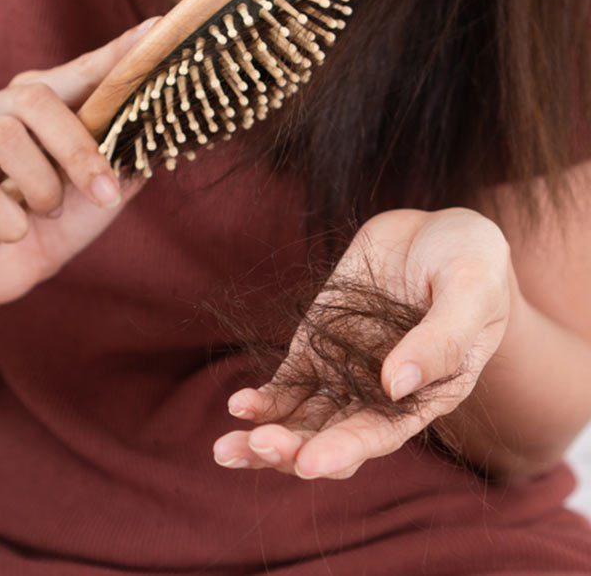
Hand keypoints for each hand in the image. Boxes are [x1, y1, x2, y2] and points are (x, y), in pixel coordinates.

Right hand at [0, 17, 159, 307]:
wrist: (3, 272)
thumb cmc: (55, 222)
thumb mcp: (100, 193)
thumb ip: (126, 159)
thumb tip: (163, 130)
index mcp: (39, 104)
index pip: (80, 72)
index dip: (116, 54)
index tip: (157, 30)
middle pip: (35, 98)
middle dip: (78, 150)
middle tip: (104, 192)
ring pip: (5, 138)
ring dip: (42, 188)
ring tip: (49, 213)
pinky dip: (9, 219)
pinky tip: (16, 232)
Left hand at [213, 207, 517, 478]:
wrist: (437, 231)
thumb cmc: (471, 261)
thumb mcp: (470, 290)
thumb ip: (442, 338)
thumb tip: (396, 385)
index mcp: (426, 392)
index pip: (381, 434)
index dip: (345, 451)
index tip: (309, 465)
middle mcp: (381, 392)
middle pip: (332, 437)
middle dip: (293, 451)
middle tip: (256, 448)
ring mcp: (345, 368)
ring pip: (302, 418)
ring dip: (266, 437)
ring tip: (226, 448)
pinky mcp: (318, 342)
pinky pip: (288, 380)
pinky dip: (264, 398)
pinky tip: (239, 406)